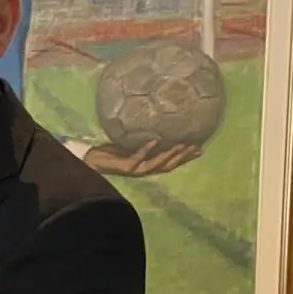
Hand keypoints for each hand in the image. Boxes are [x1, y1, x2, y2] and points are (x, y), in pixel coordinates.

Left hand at [84, 139, 202, 176]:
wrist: (91, 159)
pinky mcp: (125, 167)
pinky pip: (138, 159)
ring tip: (182, 145)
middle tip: (197, 147)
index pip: (171, 162)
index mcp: (148, 164)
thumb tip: (157, 124)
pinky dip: (146, 150)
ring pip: (157, 164)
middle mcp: (144, 169)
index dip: (186, 157)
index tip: (201, 148)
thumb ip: (144, 138)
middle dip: (183, 157)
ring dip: (170, 155)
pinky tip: (154, 141)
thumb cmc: (112, 151)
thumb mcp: (131, 143)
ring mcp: (135, 169)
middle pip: (168, 165)